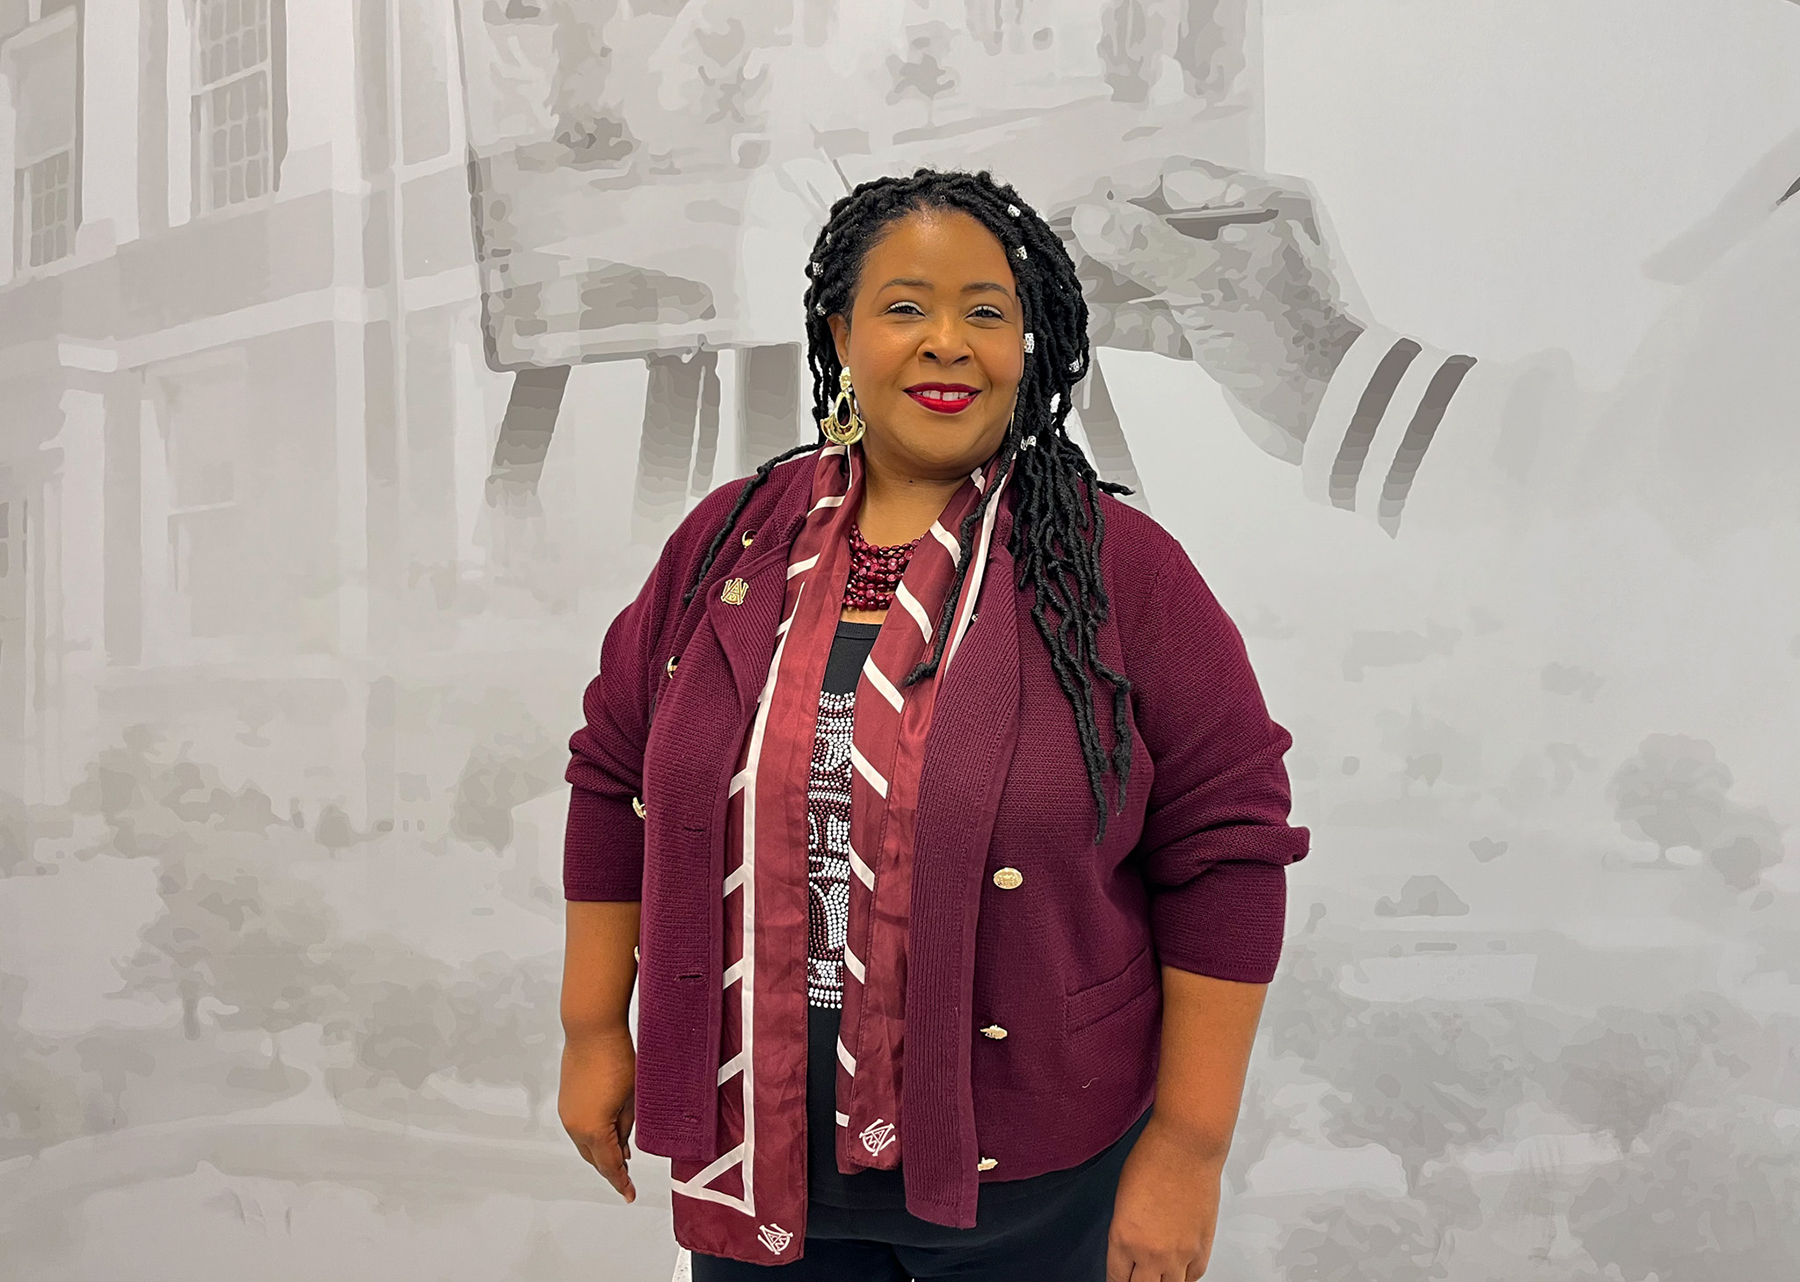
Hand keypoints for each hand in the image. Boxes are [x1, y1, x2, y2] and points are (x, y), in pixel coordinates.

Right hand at [559, 1024, 638, 1202]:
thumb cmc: (616, 1059)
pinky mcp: (565, 1101)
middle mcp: (575, 1126)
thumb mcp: (632, 1098)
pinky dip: (592, 1137)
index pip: (610, 1165)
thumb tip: (624, 1147)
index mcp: (594, 1129)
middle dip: (611, 1169)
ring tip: (621, 1155)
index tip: (629, 1195)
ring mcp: (567, 1113)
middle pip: (595, 1159)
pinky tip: (607, 1133)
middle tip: (627, 1177)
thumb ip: (628, 1127)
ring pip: (585, 1145)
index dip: (621, 1182)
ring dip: (601, 1152)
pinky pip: (579, 1129)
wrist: (591, 1030)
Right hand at [1050, 156, 1364, 455]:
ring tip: (1058, 286)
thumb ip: (1147, 249)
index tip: (1069, 205)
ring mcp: (1221, 291)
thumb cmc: (1277, 335)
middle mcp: (1234, 243)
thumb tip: (1089, 215)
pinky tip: (1085, 320)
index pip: (1172, 184)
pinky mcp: (1211, 334)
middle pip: (1155, 230)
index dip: (1118, 193)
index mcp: (1250, 210)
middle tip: (1053, 251)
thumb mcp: (1211, 283)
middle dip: (1104, 241)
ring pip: (1153, 278)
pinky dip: (1126, 320)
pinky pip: (1159, 318)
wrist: (1326, 411)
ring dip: (1108, 283)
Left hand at [1107, 1114, 1225, 1281]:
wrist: (1187, 1145)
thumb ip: (1125, 1230)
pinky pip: (1193, 1276)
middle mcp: (1151, 1252)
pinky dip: (1185, 1276)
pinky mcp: (1203, 1247)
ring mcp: (1180, 1254)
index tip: (1119, 1279)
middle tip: (1136, 1276)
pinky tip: (1179, 1270)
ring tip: (1157, 1274)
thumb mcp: (1122, 1197)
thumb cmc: (1153, 1158)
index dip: (1116, 1281)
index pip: (1116, 1278)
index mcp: (1123, 1238)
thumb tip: (1130, 1247)